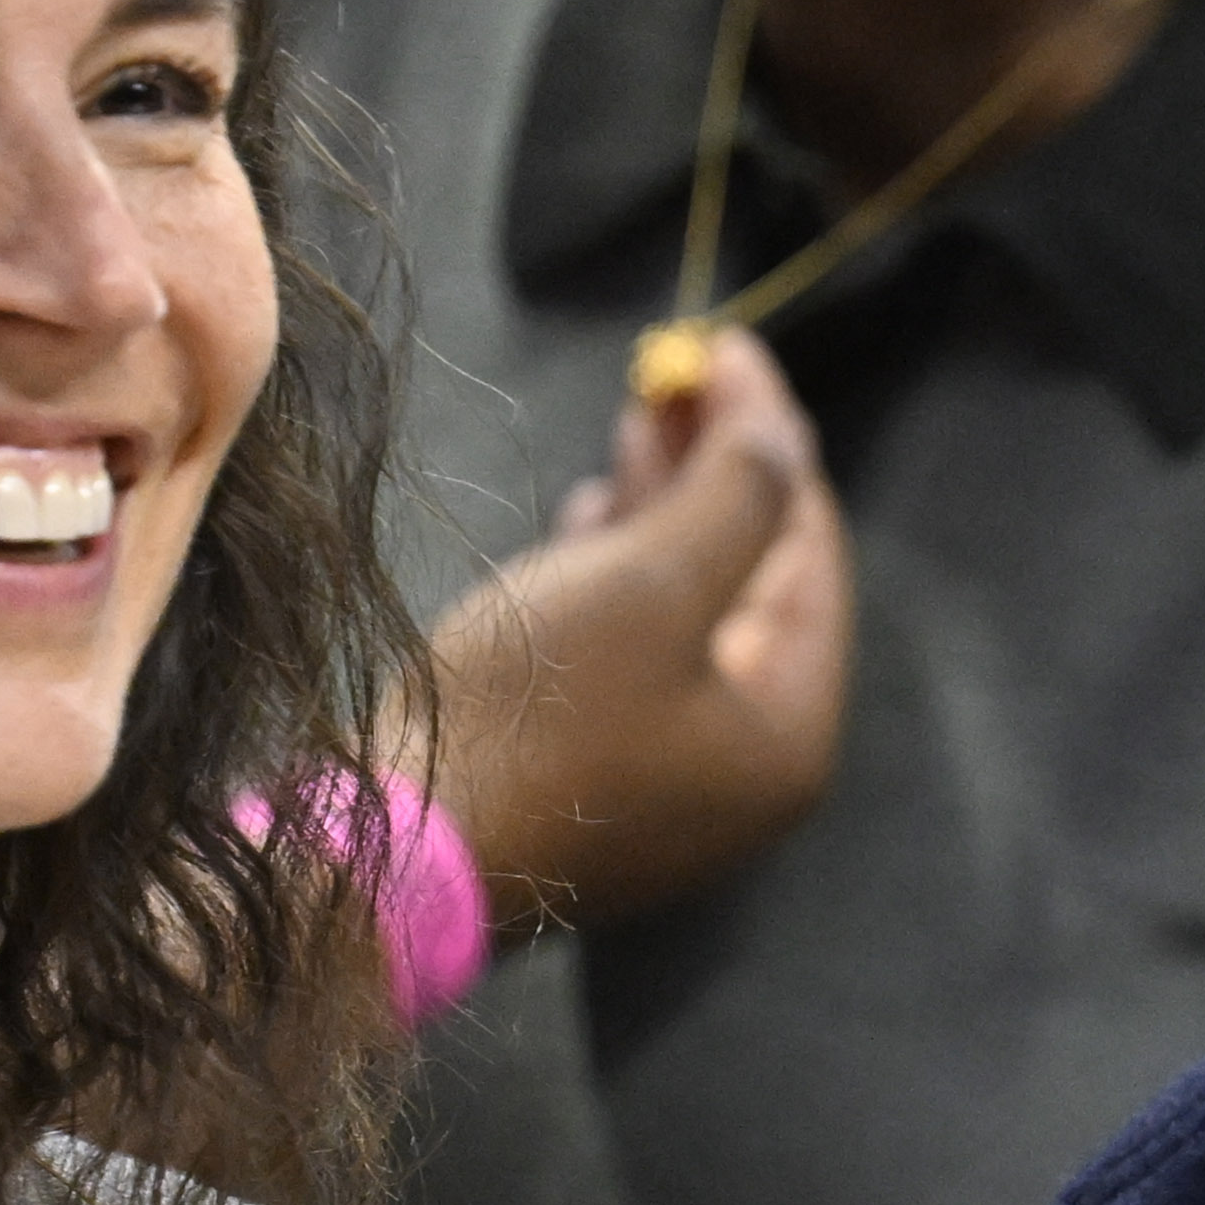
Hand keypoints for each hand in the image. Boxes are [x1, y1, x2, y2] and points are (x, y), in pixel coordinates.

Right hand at [414, 326, 854, 934]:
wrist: (393, 857)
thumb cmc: (536, 718)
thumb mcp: (653, 583)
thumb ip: (736, 494)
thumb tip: (778, 424)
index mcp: (790, 732)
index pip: (811, 556)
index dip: (772, 440)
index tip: (725, 347)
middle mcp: (744, 768)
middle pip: (751, 583)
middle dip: (714, 470)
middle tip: (671, 373)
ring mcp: (666, 783)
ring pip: (684, 617)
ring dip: (661, 513)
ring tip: (633, 422)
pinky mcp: (588, 781)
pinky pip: (627, 659)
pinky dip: (613, 580)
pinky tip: (586, 518)